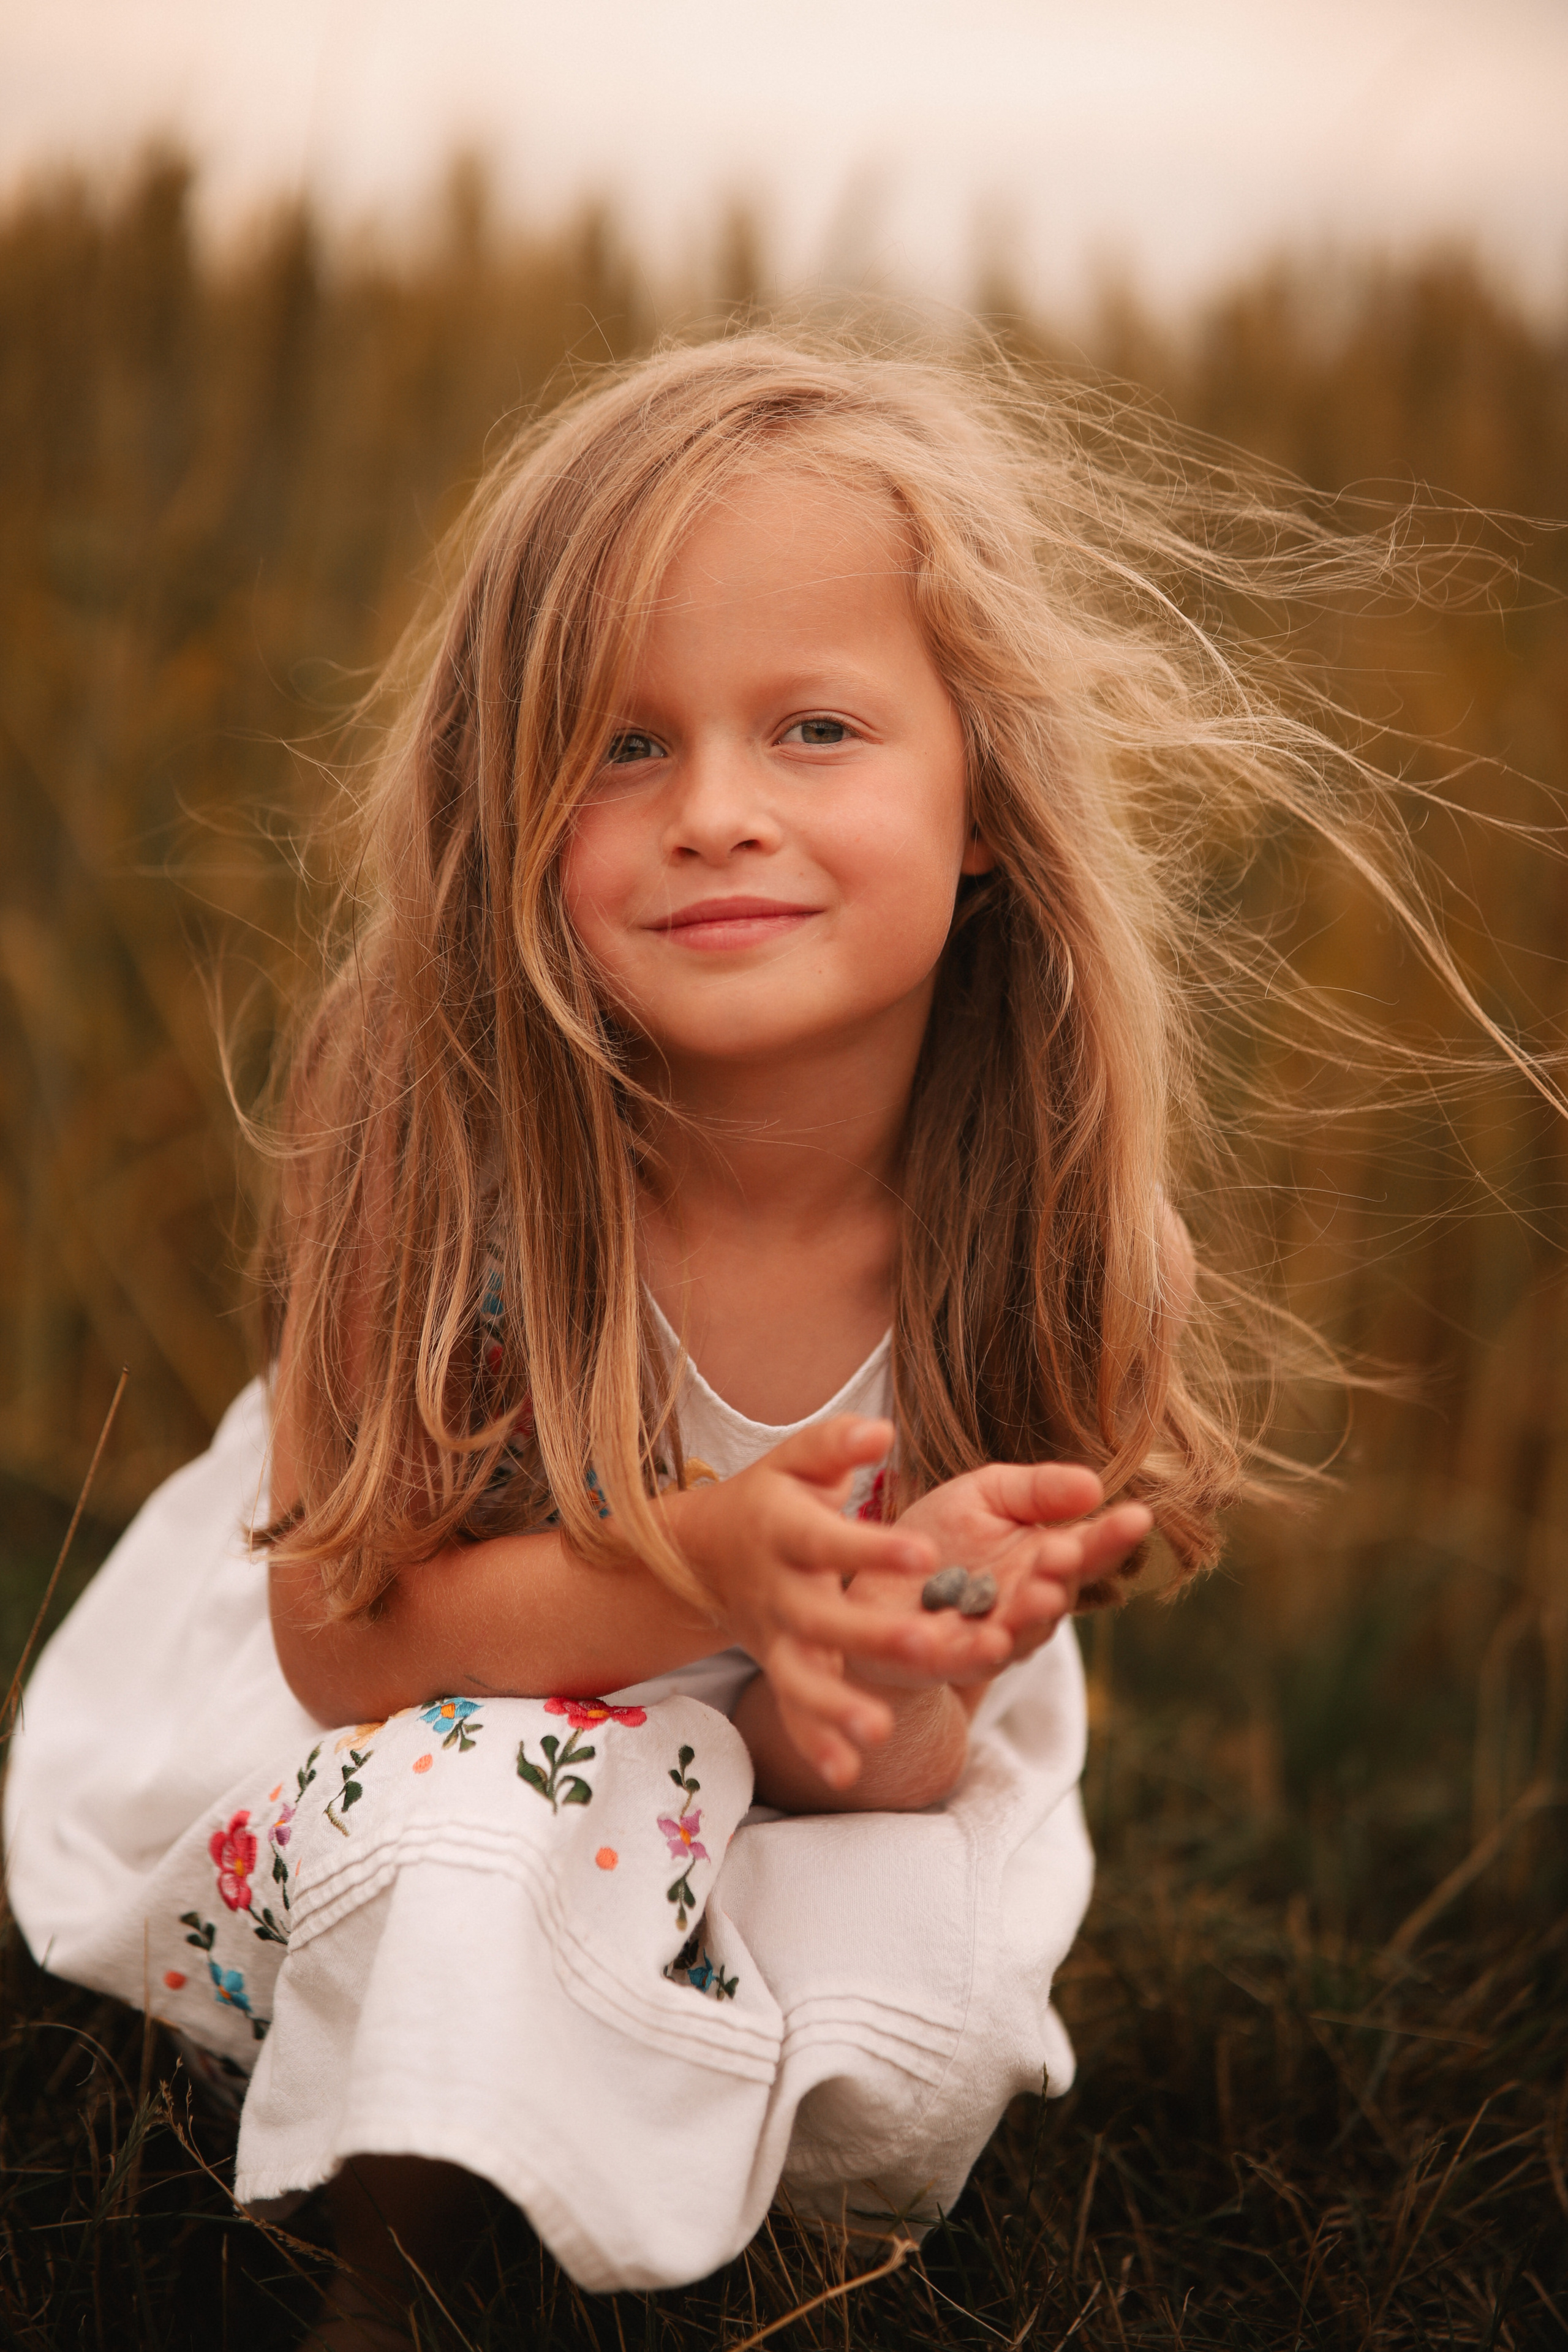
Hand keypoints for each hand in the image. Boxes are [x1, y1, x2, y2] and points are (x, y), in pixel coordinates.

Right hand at [668, 1416, 1013, 1785]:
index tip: (927, 1551)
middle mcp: (778, 1589)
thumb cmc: (769, 1497)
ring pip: (802, 1676)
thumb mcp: (796, 1459)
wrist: (701, 1554)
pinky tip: (847, 1774)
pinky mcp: (778, 1668)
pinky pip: (792, 1712)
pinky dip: (815, 1742)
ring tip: (878, 1729)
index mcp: (784, 1530)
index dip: (872, 1547)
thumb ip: (837, 1443)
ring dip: (837, 1706)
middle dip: (872, 1634)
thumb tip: (882, 1430)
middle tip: (927, 1646)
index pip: (829, 1539)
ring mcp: (775, 1637)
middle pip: (822, 1616)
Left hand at [859, 1462, 1151, 1683]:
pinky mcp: (943, 1659)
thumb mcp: (986, 1495)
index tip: (1139, 1516)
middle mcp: (1026, 1602)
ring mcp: (990, 1636)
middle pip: (1058, 1592)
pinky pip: (966, 1660)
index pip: (1089, 1548)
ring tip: (1041, 1595)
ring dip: (1031, 1616)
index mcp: (1044, 1559)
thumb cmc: (938, 1537)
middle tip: (1067, 1552)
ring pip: (1021, 1632)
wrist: (872, 1583)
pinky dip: (980, 1653)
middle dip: (1064, 1573)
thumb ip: (1038, 1491)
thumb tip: (1096, 1484)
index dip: (1114, 1536)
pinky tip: (992, 1642)